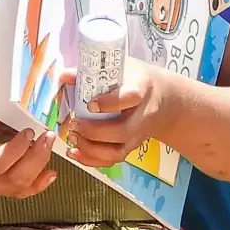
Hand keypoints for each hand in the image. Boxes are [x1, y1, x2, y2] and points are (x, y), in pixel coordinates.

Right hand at [0, 109, 57, 197]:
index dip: (16, 150)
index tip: (28, 131)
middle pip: (13, 179)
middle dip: (36, 158)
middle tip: (47, 135)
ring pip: (18, 188)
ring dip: (39, 168)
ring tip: (49, 146)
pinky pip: (15, 193)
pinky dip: (35, 185)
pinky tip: (50, 174)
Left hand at [58, 60, 173, 168]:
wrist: (164, 98)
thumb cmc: (138, 81)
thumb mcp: (122, 69)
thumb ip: (92, 72)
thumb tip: (65, 76)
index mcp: (141, 89)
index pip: (131, 97)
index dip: (110, 103)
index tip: (90, 104)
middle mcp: (143, 116)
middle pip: (123, 131)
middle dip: (94, 132)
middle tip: (74, 124)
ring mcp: (137, 135)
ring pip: (118, 151)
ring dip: (90, 149)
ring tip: (73, 137)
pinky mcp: (130, 146)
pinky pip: (112, 160)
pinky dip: (91, 160)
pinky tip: (74, 151)